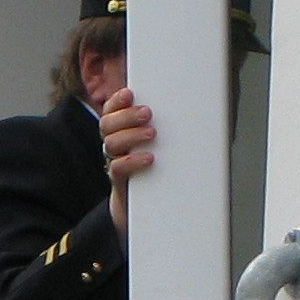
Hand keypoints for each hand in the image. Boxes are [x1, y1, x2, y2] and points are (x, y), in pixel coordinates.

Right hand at [99, 88, 156, 229]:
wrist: (150, 205)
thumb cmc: (160, 167)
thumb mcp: (163, 144)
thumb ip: (166, 126)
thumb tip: (192, 104)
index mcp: (121, 131)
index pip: (111, 111)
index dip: (117, 101)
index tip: (130, 93)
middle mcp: (115, 145)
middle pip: (107, 124)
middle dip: (126, 116)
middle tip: (147, 113)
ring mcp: (116, 162)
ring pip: (111, 144)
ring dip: (131, 135)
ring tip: (152, 134)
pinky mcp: (120, 182)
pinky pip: (117, 169)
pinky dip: (132, 161)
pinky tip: (149, 158)